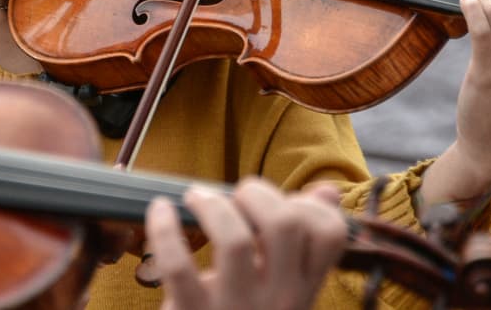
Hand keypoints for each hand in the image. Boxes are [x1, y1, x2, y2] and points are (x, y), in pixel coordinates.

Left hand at [147, 178, 346, 309]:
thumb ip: (305, 239)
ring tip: (197, 198)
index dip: (307, 204)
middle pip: (284, 224)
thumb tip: (326, 192)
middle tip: (236, 197)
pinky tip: (160, 210)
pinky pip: (178, 266)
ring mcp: (238, 307)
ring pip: (233, 240)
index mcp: (305, 287)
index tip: (282, 202)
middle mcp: (280, 299)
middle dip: (257, 193)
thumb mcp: (284, 285)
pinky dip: (164, 230)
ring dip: (213, 205)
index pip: (330, 234)